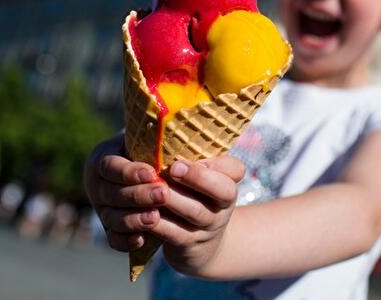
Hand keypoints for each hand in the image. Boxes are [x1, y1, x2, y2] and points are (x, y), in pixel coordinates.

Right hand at [84, 136, 167, 251]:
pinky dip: (126, 241)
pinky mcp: (110, 228)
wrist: (144, 170)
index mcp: (102, 158)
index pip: (110, 167)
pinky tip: (142, 239)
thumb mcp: (146, 138)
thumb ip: (153, 135)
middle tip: (163, 195)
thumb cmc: (149, 148)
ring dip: (134, 219)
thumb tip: (172, 121)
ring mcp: (102, 208)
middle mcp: (98, 185)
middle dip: (138, 196)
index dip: (129, 172)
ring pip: (112, 218)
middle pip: (112, 194)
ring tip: (156, 218)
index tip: (151, 172)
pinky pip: (113, 239)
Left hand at [154, 156, 244, 274]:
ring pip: (194, 213)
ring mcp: (208, 228)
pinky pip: (175, 234)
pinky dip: (160, 224)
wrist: (202, 244)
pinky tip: (146, 213)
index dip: (215, 165)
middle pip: (220, 191)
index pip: (235, 170)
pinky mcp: (189, 245)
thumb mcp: (205, 179)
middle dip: (196, 179)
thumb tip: (174, 134)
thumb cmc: (198, 198)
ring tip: (156, 189)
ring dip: (173, 200)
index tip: (183, 160)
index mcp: (227, 185)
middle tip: (173, 168)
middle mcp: (222, 207)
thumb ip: (199, 161)